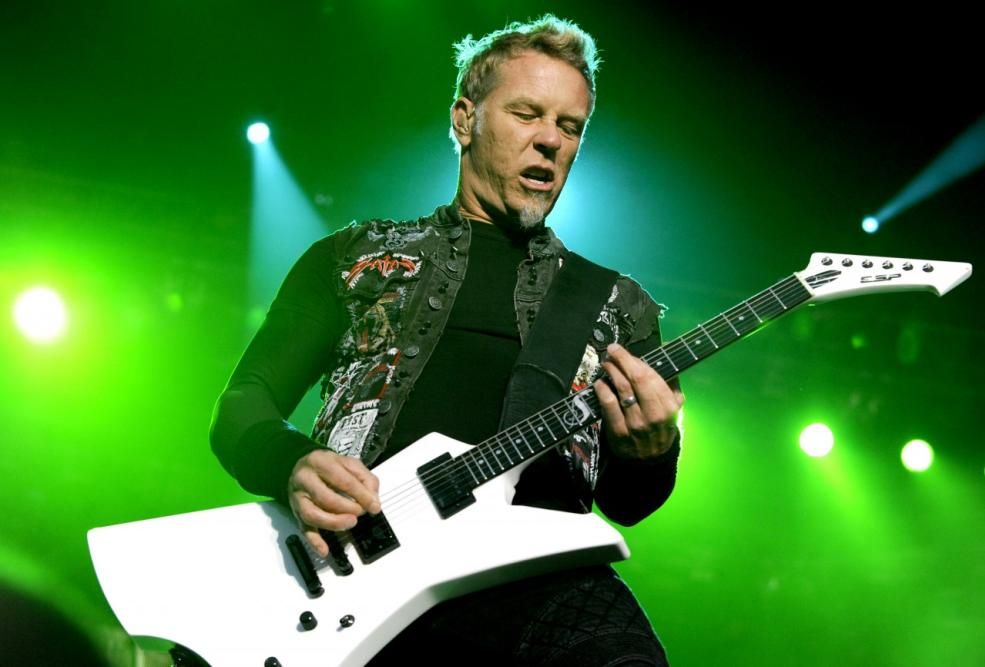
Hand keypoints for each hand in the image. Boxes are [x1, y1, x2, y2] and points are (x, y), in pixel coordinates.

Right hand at [287, 450, 380, 556]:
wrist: (302, 466)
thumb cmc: (328, 466)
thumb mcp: (349, 463)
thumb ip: (365, 478)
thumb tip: (373, 500)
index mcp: (320, 462)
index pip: (343, 481)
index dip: (361, 495)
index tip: (374, 506)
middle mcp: (305, 480)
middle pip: (326, 498)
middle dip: (348, 509)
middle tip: (361, 512)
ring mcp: (298, 498)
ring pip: (312, 515)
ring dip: (334, 523)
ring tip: (350, 523)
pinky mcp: (296, 513)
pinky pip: (303, 529)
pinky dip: (314, 542)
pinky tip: (324, 550)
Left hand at [594, 343, 683, 459]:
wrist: (650, 460)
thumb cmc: (660, 428)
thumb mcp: (674, 409)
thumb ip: (671, 384)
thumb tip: (667, 353)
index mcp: (669, 406)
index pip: (650, 377)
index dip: (634, 361)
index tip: (624, 351)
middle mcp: (653, 414)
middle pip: (635, 380)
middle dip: (621, 360)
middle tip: (612, 351)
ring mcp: (635, 423)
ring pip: (621, 389)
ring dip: (611, 371)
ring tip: (606, 364)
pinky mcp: (618, 431)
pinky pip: (608, 405)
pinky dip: (602, 390)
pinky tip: (600, 383)